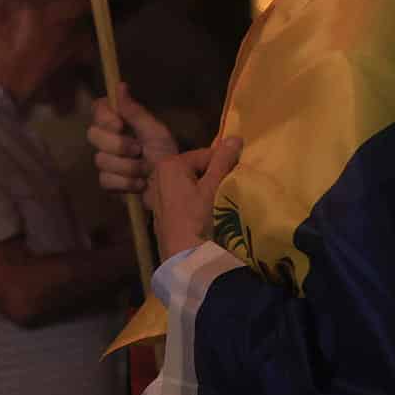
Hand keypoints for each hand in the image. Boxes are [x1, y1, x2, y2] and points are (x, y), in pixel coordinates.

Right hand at [87, 84, 181, 193]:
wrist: (173, 187)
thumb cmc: (167, 155)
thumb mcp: (155, 131)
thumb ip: (135, 111)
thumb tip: (120, 85)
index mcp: (121, 123)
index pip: (98, 109)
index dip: (104, 117)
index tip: (120, 124)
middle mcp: (110, 140)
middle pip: (93, 134)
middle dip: (119, 146)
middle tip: (139, 150)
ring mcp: (107, 162)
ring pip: (101, 160)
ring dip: (129, 167)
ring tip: (146, 170)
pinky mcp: (109, 183)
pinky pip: (106, 180)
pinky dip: (127, 183)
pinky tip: (140, 184)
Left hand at [143, 139, 241, 258]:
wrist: (184, 257)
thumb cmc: (199, 218)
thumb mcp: (214, 187)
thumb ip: (223, 161)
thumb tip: (234, 137)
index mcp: (170, 164)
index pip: (207, 155)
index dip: (225, 164)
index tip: (237, 176)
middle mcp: (158, 175)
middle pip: (197, 169)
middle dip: (214, 177)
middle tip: (228, 191)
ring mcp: (157, 195)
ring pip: (190, 185)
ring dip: (206, 191)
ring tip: (219, 204)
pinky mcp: (161, 213)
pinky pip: (183, 199)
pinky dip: (195, 203)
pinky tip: (204, 216)